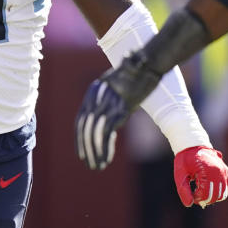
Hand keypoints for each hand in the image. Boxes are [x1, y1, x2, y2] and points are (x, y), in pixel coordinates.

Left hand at [75, 51, 162, 169]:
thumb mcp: (119, 84)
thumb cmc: (137, 72)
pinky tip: (106, 159)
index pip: (81, 119)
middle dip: (84, 147)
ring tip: (96, 166)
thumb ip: (111, 98)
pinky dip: (104, 148)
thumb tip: (108, 117)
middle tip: (87, 163)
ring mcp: (108, 102)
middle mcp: (96, 97)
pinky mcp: (120, 108)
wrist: (148, 62)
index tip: (81, 153)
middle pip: (85, 127)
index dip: (79, 137)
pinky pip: (107, 132)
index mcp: (93, 91)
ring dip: (93, 151)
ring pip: (94, 132)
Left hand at [173, 146, 227, 207]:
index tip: (191, 194)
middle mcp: (219, 172)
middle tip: (195, 194)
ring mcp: (224, 171)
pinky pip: (226, 188)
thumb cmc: (185, 159)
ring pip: (222, 194)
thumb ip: (183, 190)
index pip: (206, 195)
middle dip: (205, 199)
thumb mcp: (180, 174)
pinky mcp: (226, 172)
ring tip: (201, 190)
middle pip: (215, 196)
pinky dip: (218, 192)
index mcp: (208, 171)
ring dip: (212, 196)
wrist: (193, 145)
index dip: (198, 198)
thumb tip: (190, 204)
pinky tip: (208, 188)